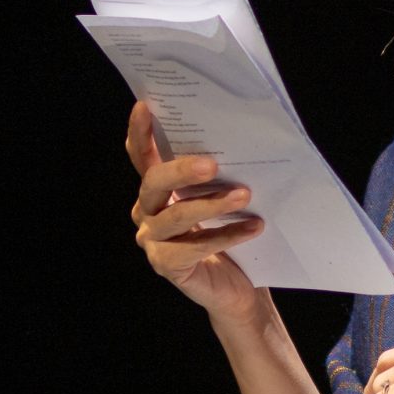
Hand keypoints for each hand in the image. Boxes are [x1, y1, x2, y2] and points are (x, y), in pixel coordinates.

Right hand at [126, 101, 269, 327]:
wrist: (238, 286)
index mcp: (158, 190)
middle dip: (181, 170)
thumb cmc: (231, 233)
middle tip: (213, 164)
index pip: (142, 157)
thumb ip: (217, 174)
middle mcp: (147, 212)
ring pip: (174, 217)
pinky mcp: (166, 267)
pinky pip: (192, 248)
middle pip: (153, 183)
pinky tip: (253, 228)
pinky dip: (225, 236)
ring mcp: (153, 241)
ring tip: (244, 195)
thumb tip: (240, 136)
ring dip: (211, 204)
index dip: (140, 133)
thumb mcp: (223, 197)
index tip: (145, 107)